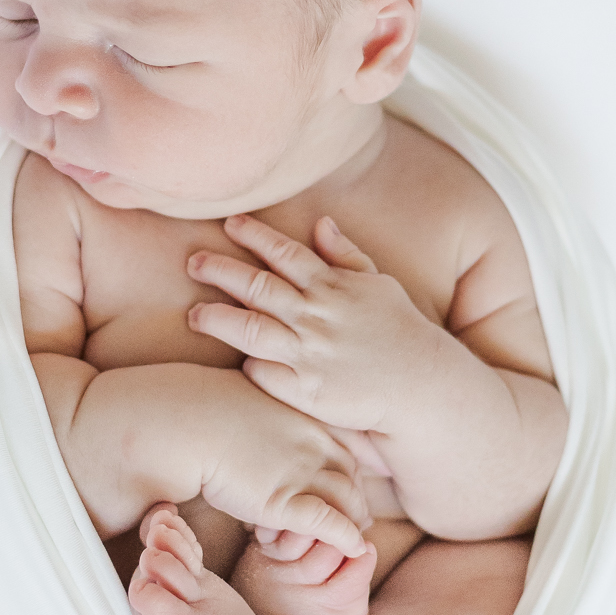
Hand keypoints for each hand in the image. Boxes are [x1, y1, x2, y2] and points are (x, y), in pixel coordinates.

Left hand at [187, 212, 425, 434]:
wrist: (422, 385)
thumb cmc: (400, 332)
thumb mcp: (379, 284)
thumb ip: (346, 255)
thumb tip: (321, 222)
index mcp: (332, 287)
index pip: (284, 253)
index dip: (254, 235)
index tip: (229, 224)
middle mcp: (316, 316)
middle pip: (257, 286)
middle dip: (220, 270)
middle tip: (192, 261)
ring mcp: (309, 354)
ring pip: (250, 329)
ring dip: (217, 318)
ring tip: (193, 315)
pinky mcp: (306, 391)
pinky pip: (264, 373)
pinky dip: (248, 364)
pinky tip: (236, 358)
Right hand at [196, 368, 371, 557]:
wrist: (184, 423)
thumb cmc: (202, 410)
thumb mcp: (249, 400)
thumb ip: (267, 414)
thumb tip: (257, 420)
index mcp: (306, 418)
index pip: (346, 450)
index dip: (347, 475)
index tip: (345, 491)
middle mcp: (313, 443)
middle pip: (352, 478)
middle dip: (356, 503)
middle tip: (353, 523)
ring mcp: (302, 472)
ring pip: (347, 502)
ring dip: (348, 523)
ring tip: (340, 541)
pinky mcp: (285, 501)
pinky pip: (330, 523)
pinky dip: (346, 537)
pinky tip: (352, 548)